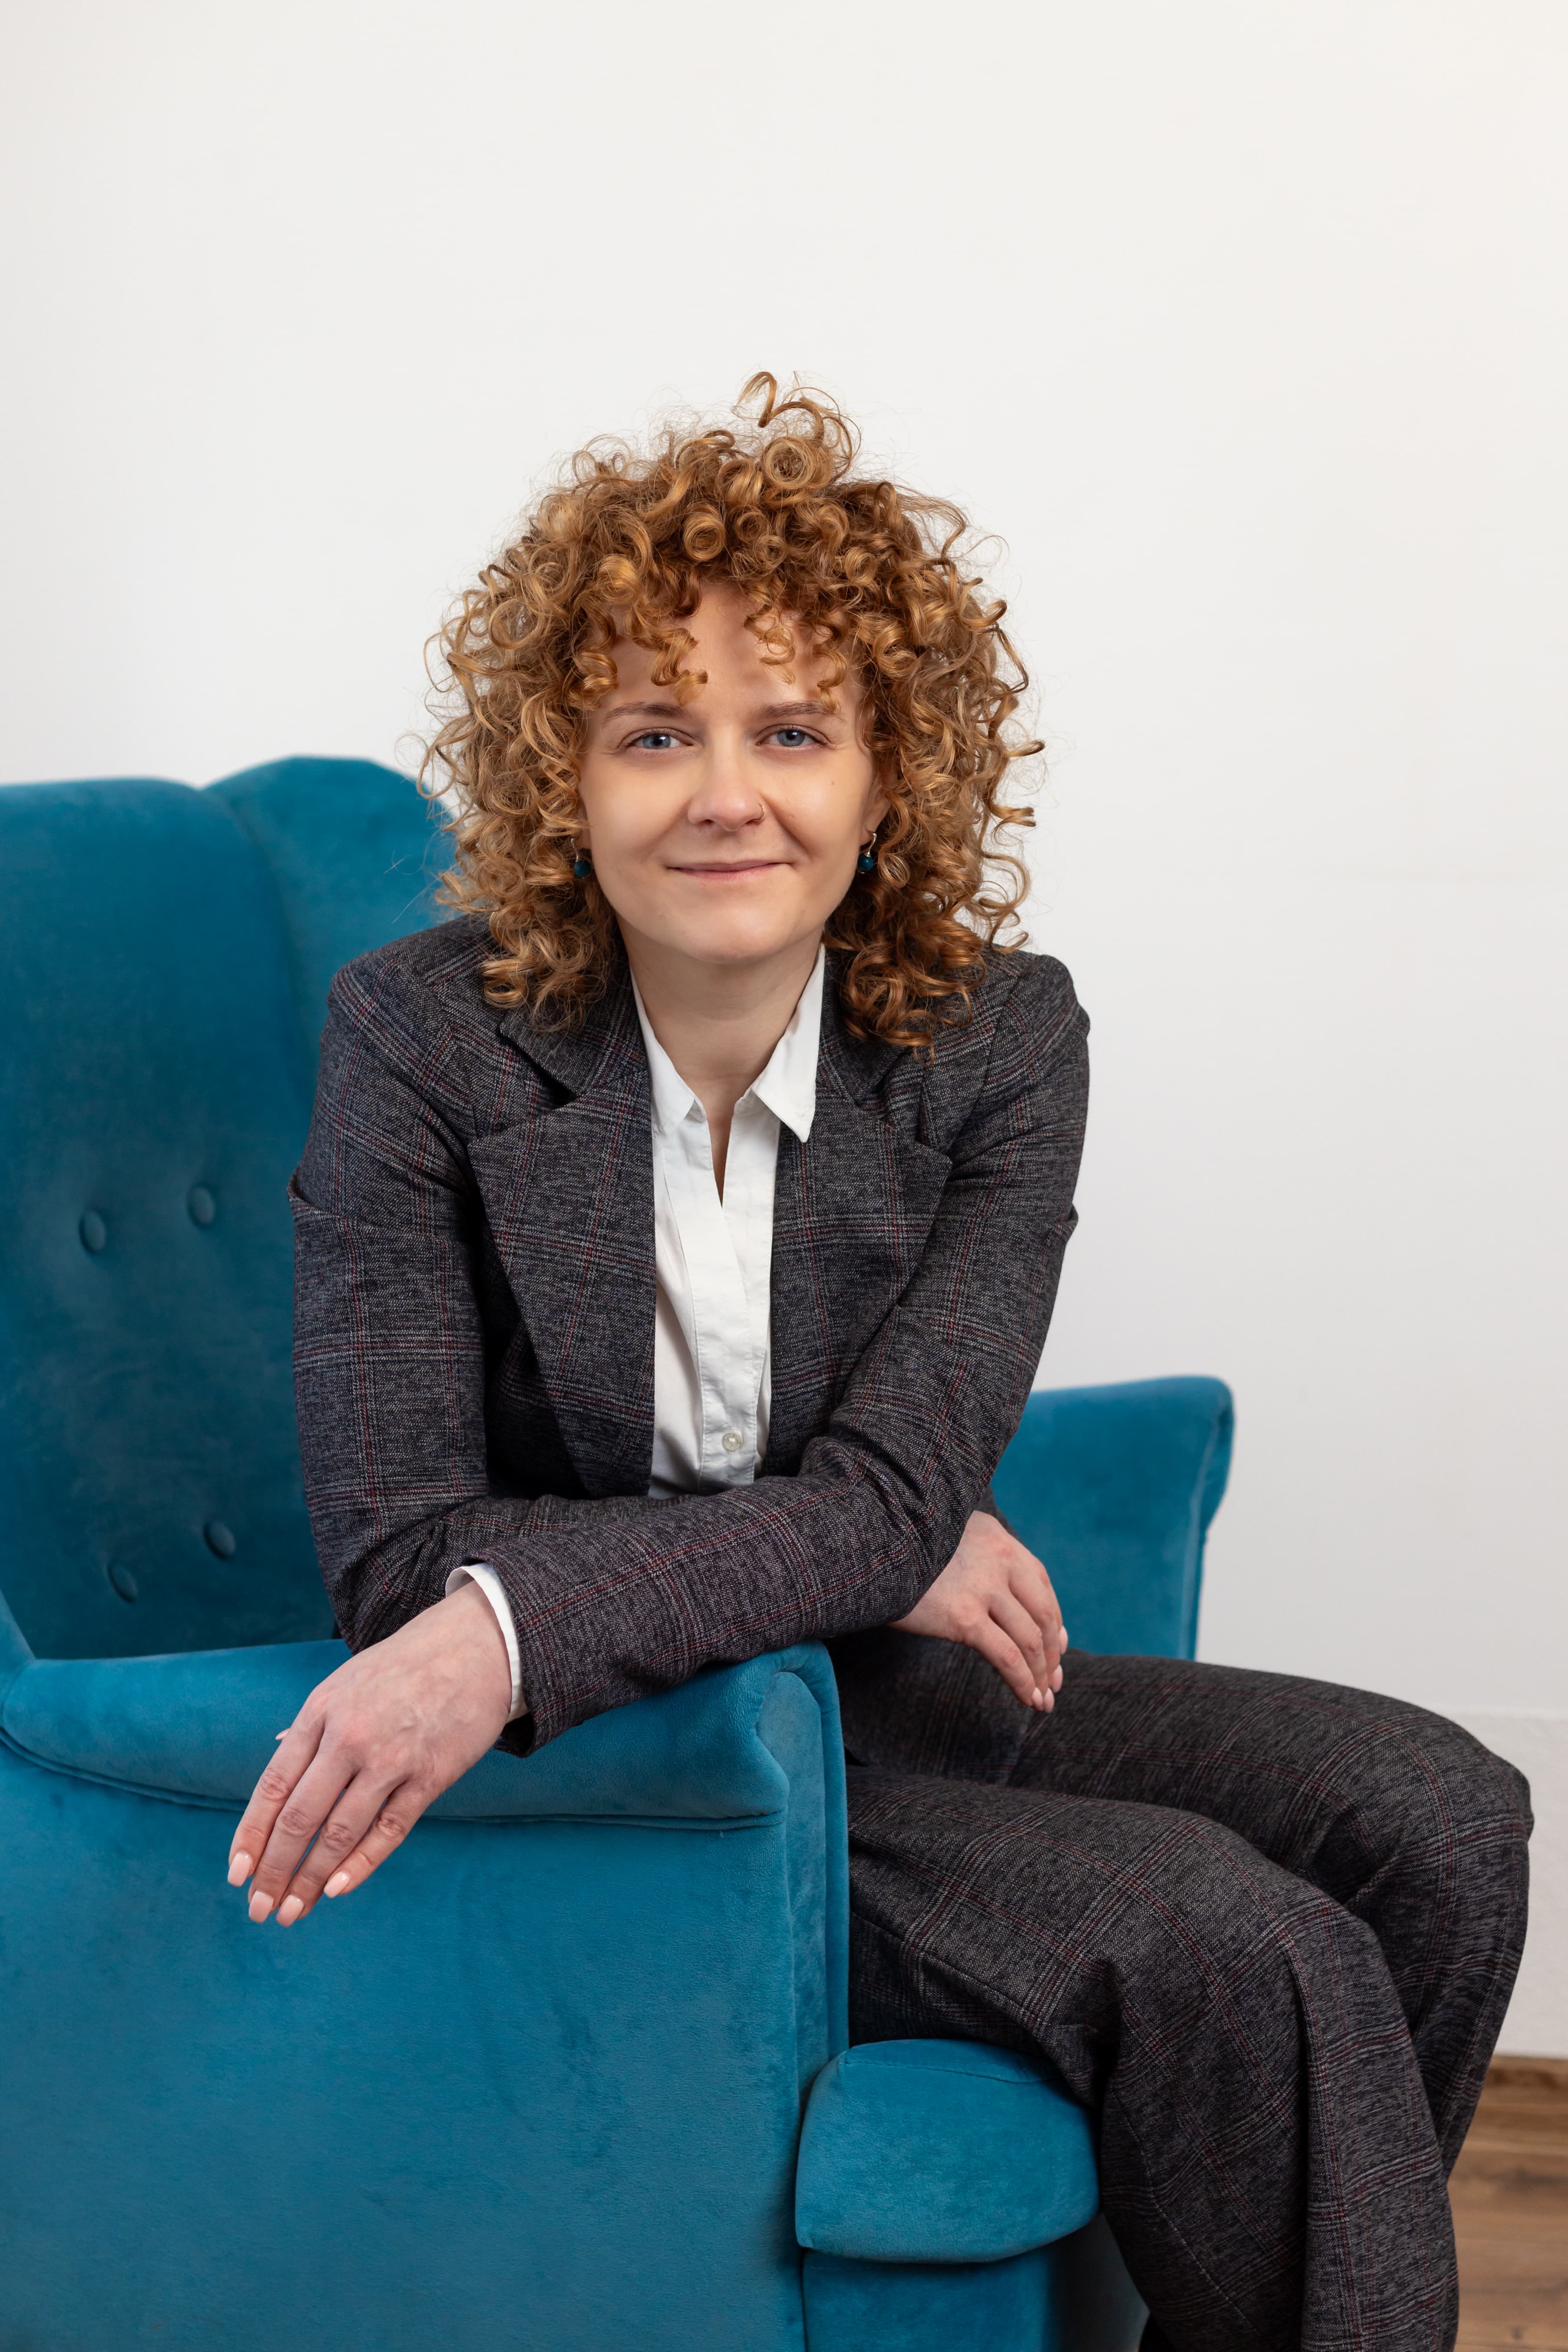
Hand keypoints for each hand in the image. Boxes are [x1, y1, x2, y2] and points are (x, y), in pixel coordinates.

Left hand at [226, 1580, 513, 1927]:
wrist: (477, 1646)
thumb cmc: (404, 1666)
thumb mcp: (345, 1683)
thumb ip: (312, 1725)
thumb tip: (279, 1752)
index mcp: (321, 1712)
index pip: (273, 1787)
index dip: (251, 1835)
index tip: (236, 1874)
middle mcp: (349, 1737)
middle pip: (299, 1818)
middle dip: (274, 1870)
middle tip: (259, 1908)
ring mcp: (391, 1759)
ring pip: (339, 1834)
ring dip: (311, 1880)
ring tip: (292, 1912)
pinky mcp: (430, 1776)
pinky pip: (388, 1832)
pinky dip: (360, 1865)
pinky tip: (336, 1889)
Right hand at [892, 1512, 1067, 1710]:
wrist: (861, 1553)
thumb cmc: (897, 1555)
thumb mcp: (945, 1542)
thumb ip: (978, 1564)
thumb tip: (1009, 1612)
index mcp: (995, 1534)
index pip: (1040, 1582)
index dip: (1052, 1620)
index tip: (1055, 1648)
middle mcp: (998, 1555)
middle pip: (1042, 1612)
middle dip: (1051, 1653)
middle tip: (1052, 1683)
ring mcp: (982, 1586)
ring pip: (1029, 1639)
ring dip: (1040, 1675)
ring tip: (1041, 1700)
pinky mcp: (963, 1616)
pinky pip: (1008, 1657)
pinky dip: (1023, 1682)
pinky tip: (1027, 1698)